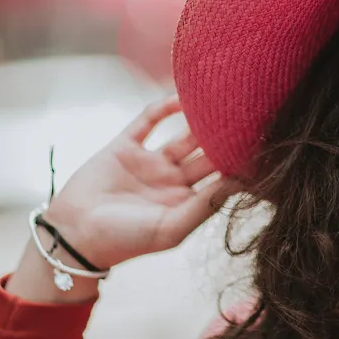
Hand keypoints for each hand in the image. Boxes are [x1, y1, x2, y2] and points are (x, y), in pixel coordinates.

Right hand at [40, 95, 233, 269]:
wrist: (72, 235)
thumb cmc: (124, 240)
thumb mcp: (170, 228)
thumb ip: (204, 205)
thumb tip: (239, 182)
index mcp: (186, 202)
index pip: (221, 178)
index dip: (241, 163)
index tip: (265, 144)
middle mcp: (172, 181)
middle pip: (207, 153)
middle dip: (227, 137)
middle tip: (251, 114)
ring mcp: (149, 162)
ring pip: (183, 135)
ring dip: (201, 120)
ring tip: (222, 101)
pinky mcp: (124, 146)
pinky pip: (148, 121)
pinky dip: (164, 108)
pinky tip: (182, 98)